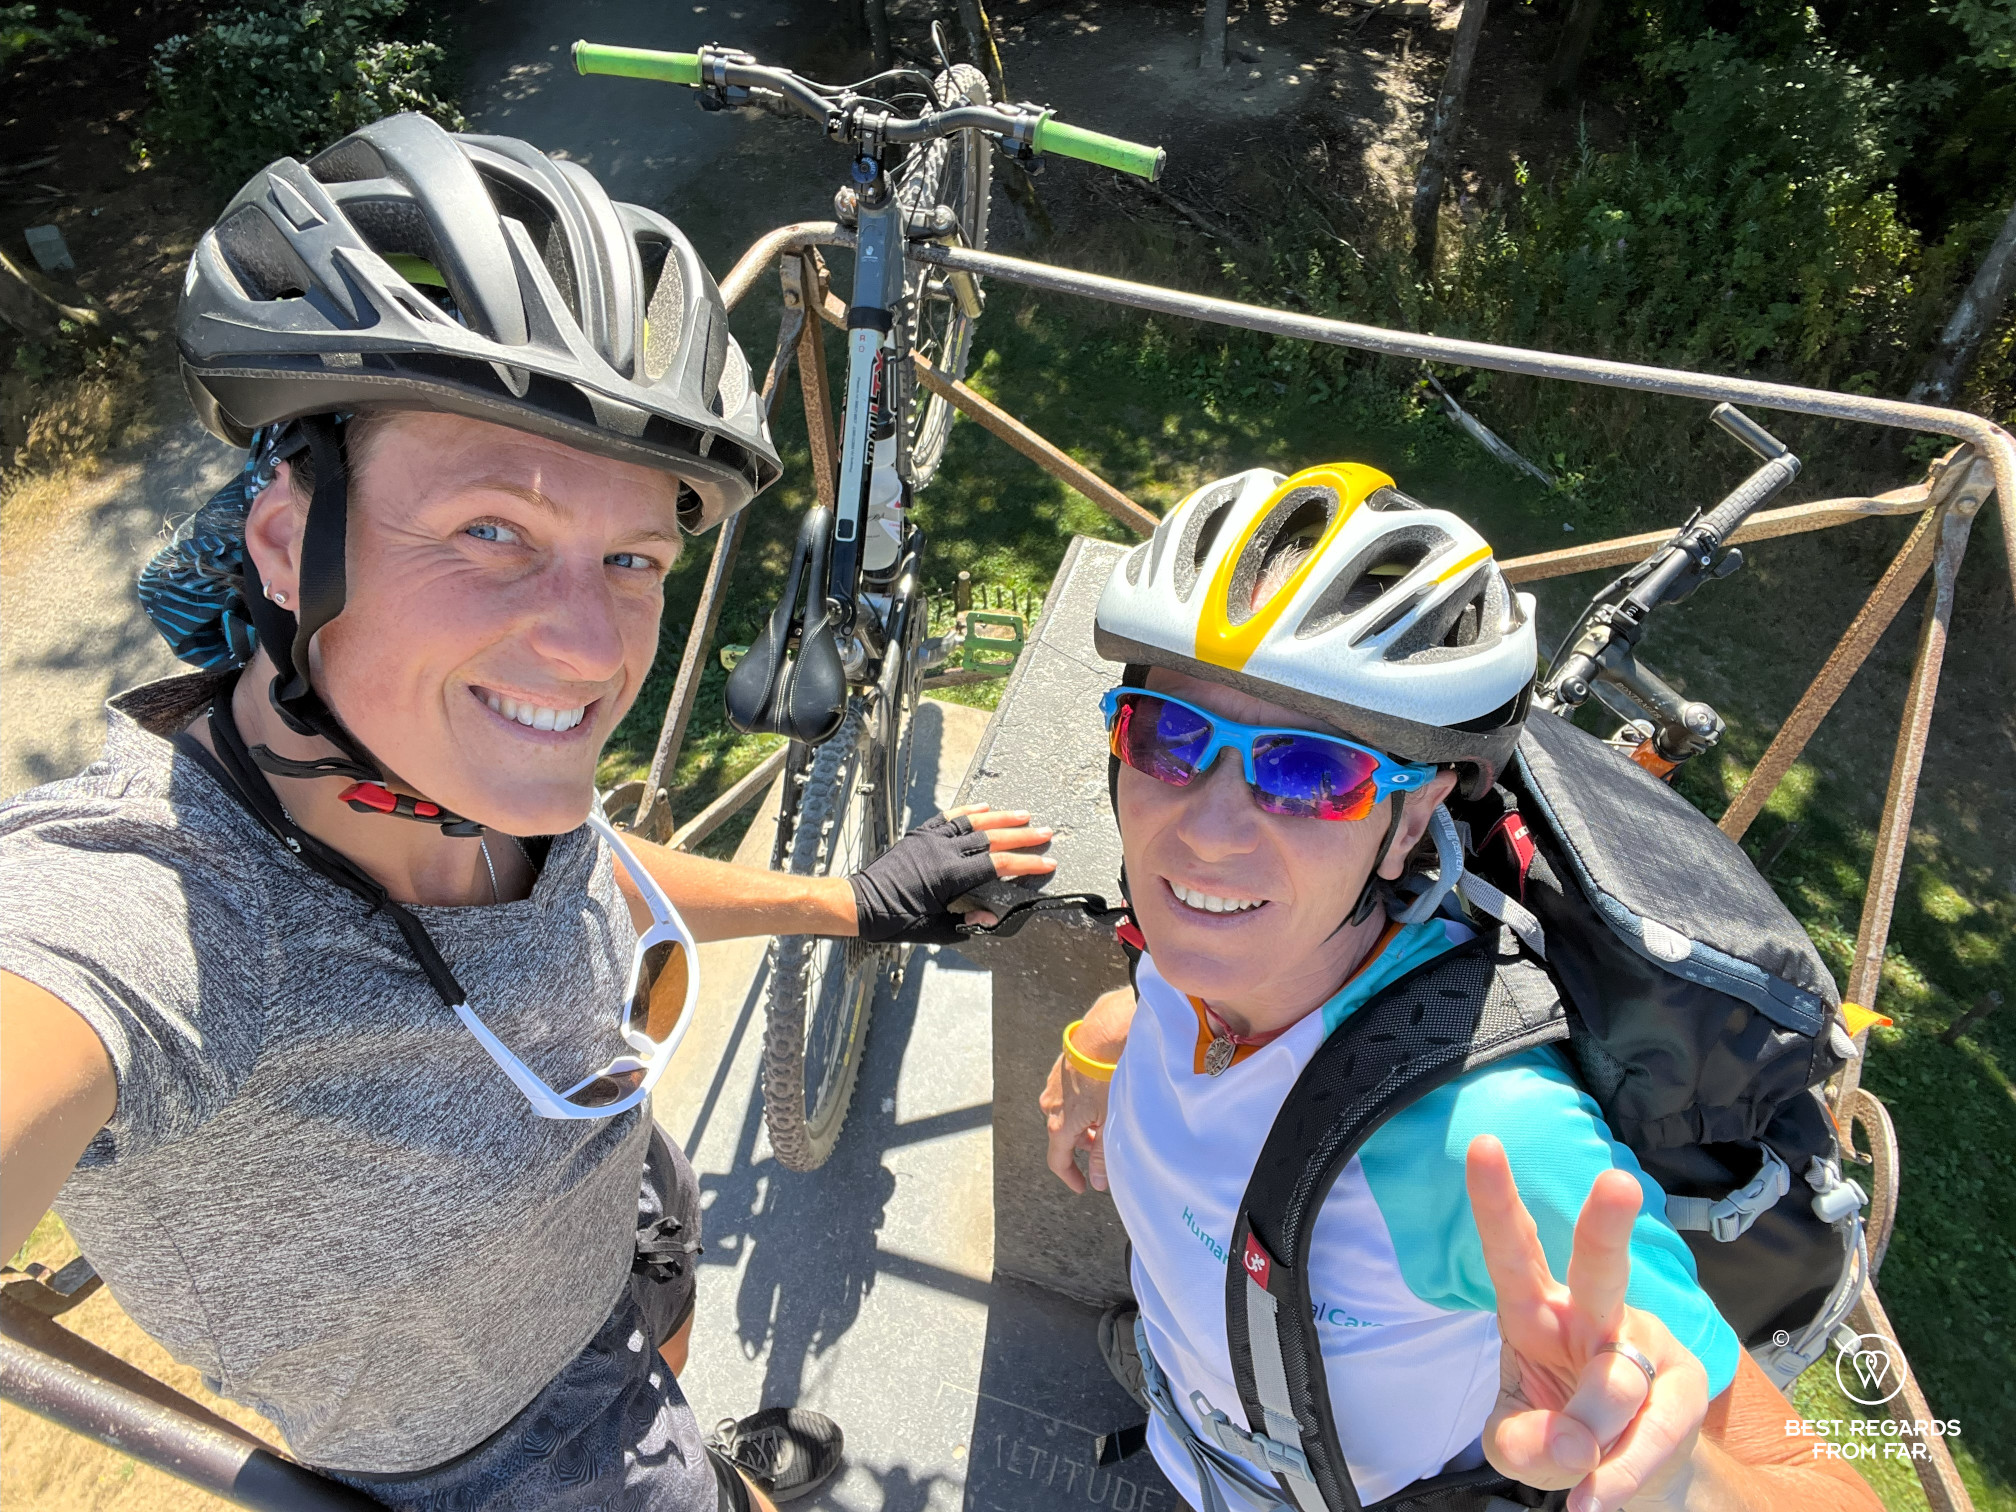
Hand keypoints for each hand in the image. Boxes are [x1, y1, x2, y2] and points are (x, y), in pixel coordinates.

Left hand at [848, 804, 1055, 943]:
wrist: (860, 904)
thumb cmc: (894, 920)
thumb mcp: (934, 930)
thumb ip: (966, 922)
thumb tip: (991, 917)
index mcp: (950, 876)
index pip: (998, 865)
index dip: (1025, 864)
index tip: (1046, 862)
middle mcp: (942, 851)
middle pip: (991, 838)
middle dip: (1021, 836)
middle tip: (1045, 833)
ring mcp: (930, 840)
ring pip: (973, 823)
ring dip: (1000, 818)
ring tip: (1023, 815)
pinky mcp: (919, 835)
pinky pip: (948, 818)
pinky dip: (968, 811)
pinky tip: (984, 807)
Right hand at [1039, 987, 1135, 1192]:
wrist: (1104, 1034)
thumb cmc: (1107, 1077)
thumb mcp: (1109, 1121)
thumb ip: (1103, 1155)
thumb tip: (1099, 1181)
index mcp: (1060, 1124)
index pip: (1057, 1160)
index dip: (1070, 1177)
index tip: (1081, 1186)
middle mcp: (1051, 1105)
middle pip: (1064, 1136)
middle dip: (1083, 1146)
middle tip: (1103, 1146)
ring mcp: (1054, 1085)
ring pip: (1067, 1114)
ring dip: (1083, 1122)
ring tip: (1106, 1118)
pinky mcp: (1062, 1069)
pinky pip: (1069, 1095)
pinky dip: (1083, 1102)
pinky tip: (1102, 1095)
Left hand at [1467, 1135, 1710, 1511]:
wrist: (1627, 1476)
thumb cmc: (1559, 1434)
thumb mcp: (1517, 1446)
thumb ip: (1522, 1443)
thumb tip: (1572, 1440)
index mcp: (1535, 1309)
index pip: (1512, 1250)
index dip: (1495, 1201)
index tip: (1482, 1143)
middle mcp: (1594, 1312)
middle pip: (1600, 1266)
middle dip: (1605, 1225)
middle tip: (1617, 1183)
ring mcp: (1646, 1346)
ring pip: (1618, 1378)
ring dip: (1591, 1429)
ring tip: (1578, 1458)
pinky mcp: (1687, 1387)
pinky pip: (1652, 1432)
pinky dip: (1619, 1475)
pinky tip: (1596, 1497)